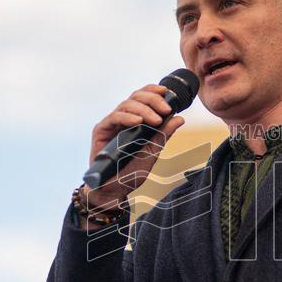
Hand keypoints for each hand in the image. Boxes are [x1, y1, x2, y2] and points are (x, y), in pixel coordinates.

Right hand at [84, 84, 185, 208]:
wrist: (114, 190)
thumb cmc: (131, 172)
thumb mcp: (152, 152)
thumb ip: (164, 134)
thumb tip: (180, 118)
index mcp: (135, 121)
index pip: (143, 98)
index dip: (154, 91)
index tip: (167, 92)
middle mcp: (123, 119)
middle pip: (136, 97)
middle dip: (153, 100)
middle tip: (166, 109)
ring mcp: (111, 124)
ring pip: (126, 105)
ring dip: (144, 109)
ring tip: (156, 120)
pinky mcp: (101, 130)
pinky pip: (114, 117)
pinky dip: (127, 117)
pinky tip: (138, 122)